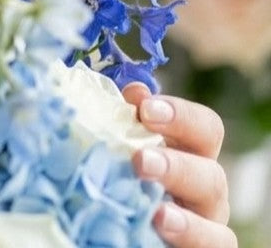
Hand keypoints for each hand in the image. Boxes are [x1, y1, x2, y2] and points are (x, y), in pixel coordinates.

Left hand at [123, 83, 236, 247]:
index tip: (145, 108)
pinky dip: (192, 234)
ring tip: (155, 209)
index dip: (181, 114)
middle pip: (212, 171)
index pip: (204, 127)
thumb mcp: (119, 144)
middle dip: (177, 165)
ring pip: (215, 207)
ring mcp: (206, 218)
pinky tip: (160, 226)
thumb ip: (126, 119)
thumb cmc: (118, 172)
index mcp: (188, 151)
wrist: (109, 220)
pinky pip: (214, 243)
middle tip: (141, 161)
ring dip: (184, 206)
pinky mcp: (201, 245)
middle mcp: (203, 184)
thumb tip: (135, 91)